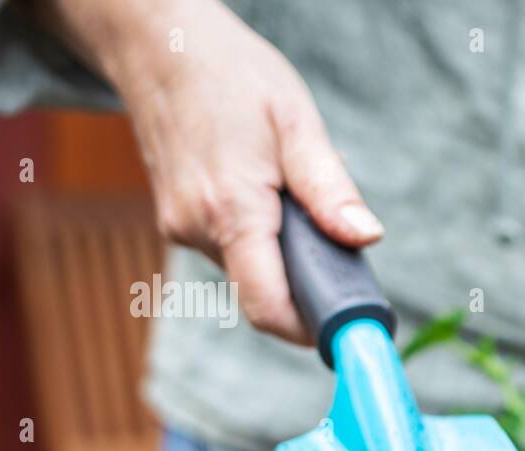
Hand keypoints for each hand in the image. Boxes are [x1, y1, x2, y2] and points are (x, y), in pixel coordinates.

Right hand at [36, 0, 382, 341]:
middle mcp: (197, 230)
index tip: (349, 325)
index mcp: (231, 211)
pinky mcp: (178, 223)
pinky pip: (233, 248)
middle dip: (308, 277)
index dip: (312, 329)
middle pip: (267, 291)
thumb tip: (367, 239)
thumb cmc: (231, 75)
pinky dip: (260, 234)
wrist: (158, 46)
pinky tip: (265, 189)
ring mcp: (182, 228)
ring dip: (284, 250)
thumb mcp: (297, 122)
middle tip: (335, 237)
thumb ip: (330, 190)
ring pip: (251, 269)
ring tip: (292, 194)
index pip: (269, 307)